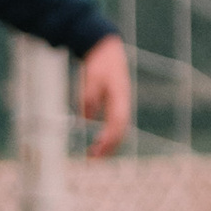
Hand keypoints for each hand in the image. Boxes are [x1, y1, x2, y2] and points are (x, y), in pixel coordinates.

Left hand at [78, 33, 132, 155]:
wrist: (106, 50)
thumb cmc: (99, 63)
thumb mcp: (92, 77)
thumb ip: (89, 96)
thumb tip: (88, 118)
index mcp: (120, 97)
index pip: (117, 123)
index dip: (109, 139)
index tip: (98, 150)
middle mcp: (123, 103)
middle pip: (120, 131)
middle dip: (109, 147)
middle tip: (93, 161)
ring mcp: (121, 105)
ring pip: (118, 130)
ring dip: (108, 145)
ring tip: (93, 156)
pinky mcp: (116, 106)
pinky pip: (114, 126)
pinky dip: (107, 137)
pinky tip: (97, 145)